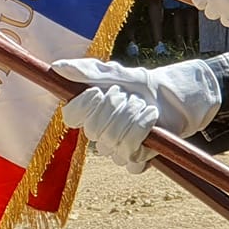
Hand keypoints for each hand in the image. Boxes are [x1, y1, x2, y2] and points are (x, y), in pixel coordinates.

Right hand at [53, 58, 222, 172]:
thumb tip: (57, 68)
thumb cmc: (139, 85)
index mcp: (88, 114)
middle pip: (94, 129)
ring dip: (134, 118)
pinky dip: (144, 134)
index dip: (84, 105)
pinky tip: (152, 122)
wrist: (171, 97)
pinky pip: (132, 157)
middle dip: (117, 107)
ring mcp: (116, 150)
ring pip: (115, 142)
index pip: (71, 117)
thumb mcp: (114, 73)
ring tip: (145, 106)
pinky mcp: (137, 161)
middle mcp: (99, 135)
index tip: (98, 92)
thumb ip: (86, 71)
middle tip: (130, 96)